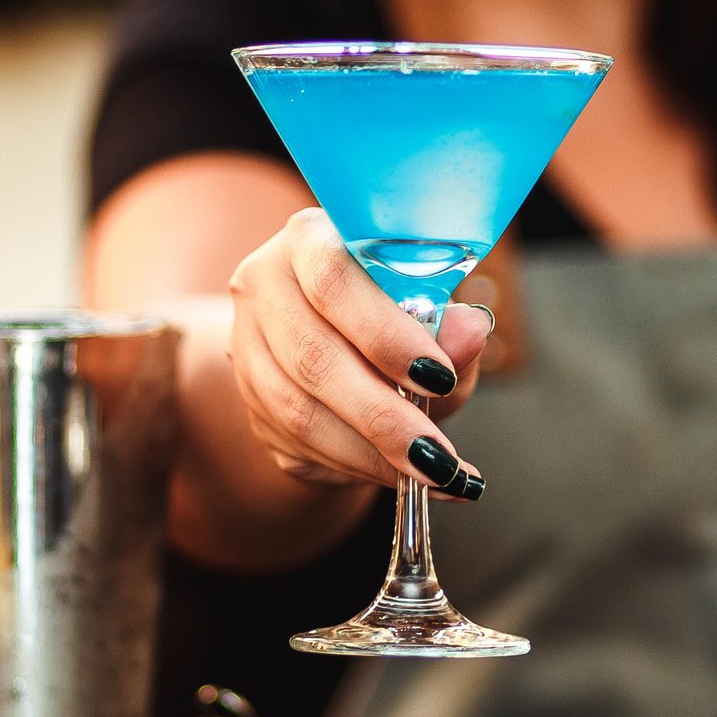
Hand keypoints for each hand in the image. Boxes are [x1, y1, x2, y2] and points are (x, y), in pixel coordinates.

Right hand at [228, 208, 492, 497]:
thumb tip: (471, 332)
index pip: (333, 281)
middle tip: (438, 456)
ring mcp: (246, 344)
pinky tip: (403, 477)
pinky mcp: (249, 399)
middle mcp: (264, 284)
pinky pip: (297, 444)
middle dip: (383, 415)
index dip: (384, 333)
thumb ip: (450, 324)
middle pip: (313, 357)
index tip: (437, 376)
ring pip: (299, 410)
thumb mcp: (431, 312)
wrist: (338, 344)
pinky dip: (357, 467)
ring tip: (434, 475)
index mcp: (310, 239)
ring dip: (371, 453)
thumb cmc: (392, 314)